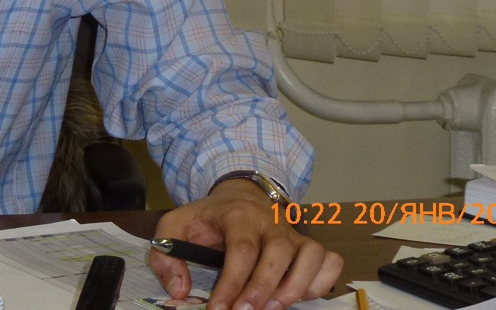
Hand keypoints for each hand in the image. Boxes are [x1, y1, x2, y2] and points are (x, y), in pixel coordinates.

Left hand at [149, 180, 342, 309]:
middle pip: (278, 253)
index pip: (241, 249)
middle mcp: (272, 221)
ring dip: (296, 287)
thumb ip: (166, 255)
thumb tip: (178, 290)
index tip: (219, 309)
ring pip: (311, 255)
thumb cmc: (207, 218)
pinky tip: (298, 296)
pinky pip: (329, 261)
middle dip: (263, 289)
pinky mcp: (308, 244)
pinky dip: (320, 282)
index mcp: (239, 214)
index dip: (232, 283)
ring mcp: (294, 232)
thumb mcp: (175, 225)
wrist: (238, 195)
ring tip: (272, 308)